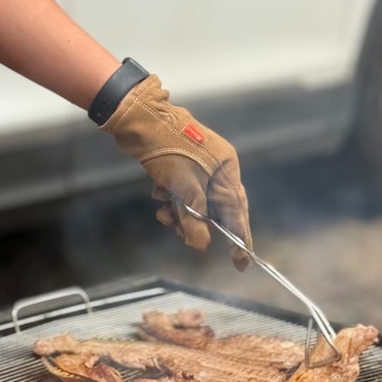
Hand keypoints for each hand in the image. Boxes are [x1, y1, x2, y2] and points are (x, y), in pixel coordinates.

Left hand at [100, 74, 252, 270]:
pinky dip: (171, 200)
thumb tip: (201, 245)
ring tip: (164, 214)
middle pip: (214, 209)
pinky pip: (182, 193)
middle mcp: (218, 167)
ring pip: (195, 203)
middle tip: (185, 236)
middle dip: (197, 224)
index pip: (237, 210)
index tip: (241, 262)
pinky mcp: (182, 166)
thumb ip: (194, 221)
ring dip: (179, 213)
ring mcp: (200, 166)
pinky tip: (158, 196)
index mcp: (226, 169)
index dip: (239, 238)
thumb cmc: (168, 150)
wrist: (139, 119)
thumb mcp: (184, 190)